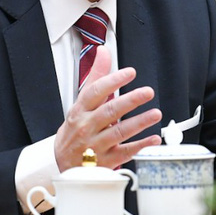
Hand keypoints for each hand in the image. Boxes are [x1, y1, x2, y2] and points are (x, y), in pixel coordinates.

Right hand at [54, 46, 163, 170]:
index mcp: (80, 110)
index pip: (96, 92)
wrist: (61, 162)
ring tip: (154, 113)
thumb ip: (96, 77)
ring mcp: (96, 145)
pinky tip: (153, 138)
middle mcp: (87, 126)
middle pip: (109, 111)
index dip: (113, 81)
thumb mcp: (81, 102)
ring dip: (139, 122)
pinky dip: (141, 146)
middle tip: (147, 92)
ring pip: (119, 132)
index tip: (129, 72)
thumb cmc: (75, 129)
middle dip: (130, 101)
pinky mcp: (106, 161)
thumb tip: (103, 52)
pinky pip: (125, 153)